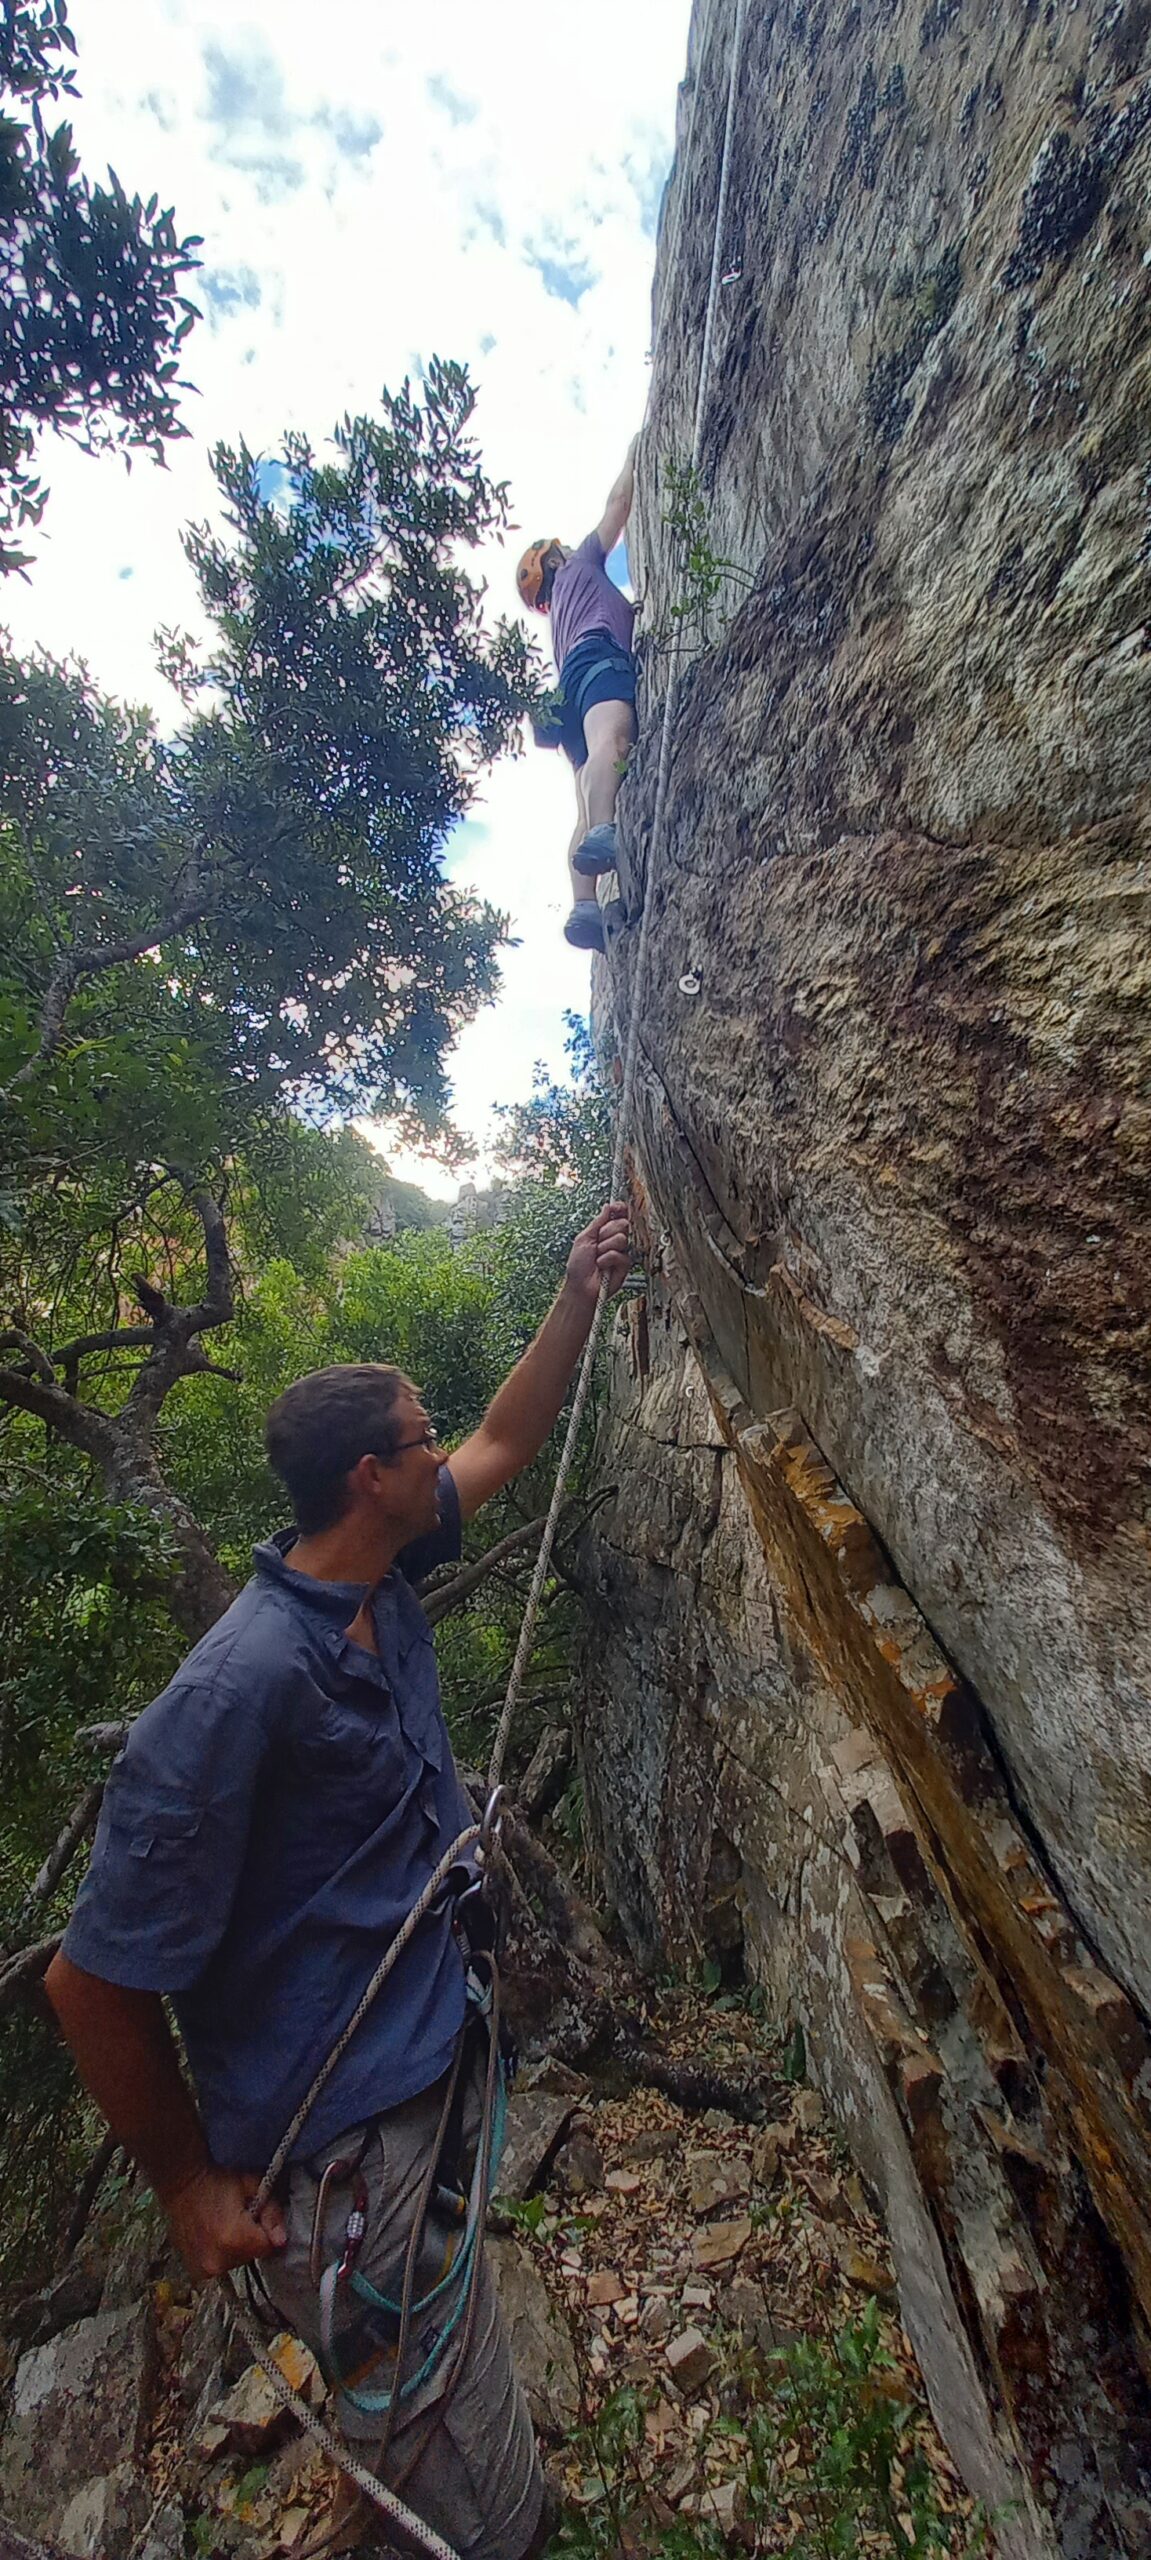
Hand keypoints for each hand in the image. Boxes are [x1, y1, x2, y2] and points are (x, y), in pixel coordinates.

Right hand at [162, 2162, 286, 2281]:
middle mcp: (219, 2261)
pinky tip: (214, 2236)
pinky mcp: (196, 2271)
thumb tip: (281, 2240)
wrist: (182, 2183)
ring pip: (237, 2262)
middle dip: (251, 2239)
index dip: (266, 2230)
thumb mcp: (251, 2187)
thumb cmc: (216, 2181)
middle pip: (252, 2256)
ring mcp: (205, 2269)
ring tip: (224, 2226)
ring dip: (236, 2248)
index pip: (269, 2247)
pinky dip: (221, 2255)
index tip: (256, 2216)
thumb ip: (272, 2213)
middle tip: (238, 2218)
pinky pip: (221, 2266)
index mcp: (236, 2240)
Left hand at [564, 1202, 630, 1310]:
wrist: (581, 1286)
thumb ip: (597, 1222)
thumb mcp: (583, 1239)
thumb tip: (607, 1207)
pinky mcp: (625, 1264)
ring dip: (604, 1248)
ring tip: (597, 1257)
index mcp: (604, 1232)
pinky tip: (602, 1265)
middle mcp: (614, 1241)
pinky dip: (607, 1259)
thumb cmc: (578, 1266)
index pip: (617, 1216)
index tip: (617, 1207)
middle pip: (622, 1224)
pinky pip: (619, 1254)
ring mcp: (621, 1252)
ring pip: (621, 1238)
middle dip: (606, 1232)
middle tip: (597, 1243)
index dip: (619, 1209)